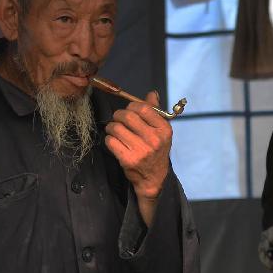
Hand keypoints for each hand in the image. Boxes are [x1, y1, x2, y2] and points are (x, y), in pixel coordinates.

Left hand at [104, 91, 171, 224]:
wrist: (154, 179)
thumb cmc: (156, 151)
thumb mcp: (161, 132)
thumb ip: (155, 112)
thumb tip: (152, 93)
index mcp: (164, 129)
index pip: (143, 108)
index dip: (131, 107)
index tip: (128, 111)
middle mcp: (154, 139)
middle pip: (127, 116)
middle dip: (118, 116)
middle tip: (117, 120)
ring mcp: (141, 150)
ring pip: (116, 128)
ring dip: (111, 128)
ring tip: (114, 131)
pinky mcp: (128, 159)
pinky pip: (111, 141)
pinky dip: (109, 140)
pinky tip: (114, 142)